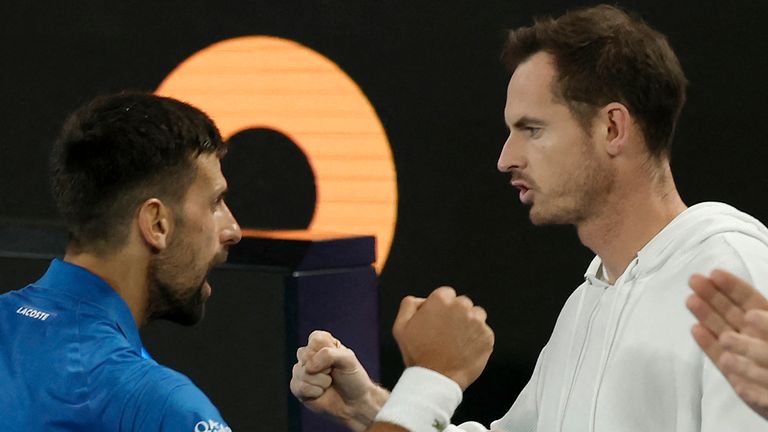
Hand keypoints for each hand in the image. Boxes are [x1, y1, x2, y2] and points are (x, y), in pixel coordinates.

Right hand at [289, 330, 388, 430]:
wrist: (354, 403)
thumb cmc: (353, 378)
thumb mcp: (348, 359)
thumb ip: (328, 355)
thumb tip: (307, 367)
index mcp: (322, 343)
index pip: (315, 339)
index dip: (327, 351)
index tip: (338, 359)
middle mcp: (309, 355)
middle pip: (305, 355)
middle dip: (324, 368)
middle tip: (333, 373)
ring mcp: (302, 371)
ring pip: (302, 372)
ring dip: (320, 382)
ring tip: (328, 384)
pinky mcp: (298, 387)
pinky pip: (298, 387)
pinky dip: (314, 392)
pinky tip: (320, 392)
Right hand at [392, 286, 493, 389]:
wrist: (436, 379)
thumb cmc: (417, 354)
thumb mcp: (400, 327)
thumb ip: (409, 305)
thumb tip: (423, 299)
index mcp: (441, 300)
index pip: (446, 294)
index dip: (440, 308)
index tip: (437, 321)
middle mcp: (461, 306)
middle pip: (462, 304)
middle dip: (456, 314)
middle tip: (446, 334)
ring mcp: (477, 321)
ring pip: (476, 316)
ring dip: (469, 324)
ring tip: (456, 342)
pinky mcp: (487, 336)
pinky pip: (484, 332)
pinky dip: (476, 339)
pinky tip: (465, 350)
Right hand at [687, 269, 767, 418]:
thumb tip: (750, 315)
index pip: (749, 300)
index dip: (732, 286)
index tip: (714, 273)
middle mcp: (755, 336)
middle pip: (731, 311)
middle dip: (712, 294)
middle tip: (694, 280)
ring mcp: (743, 354)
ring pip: (721, 330)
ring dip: (705, 314)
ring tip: (690, 300)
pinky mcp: (735, 375)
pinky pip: (718, 356)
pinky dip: (707, 344)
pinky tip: (695, 329)